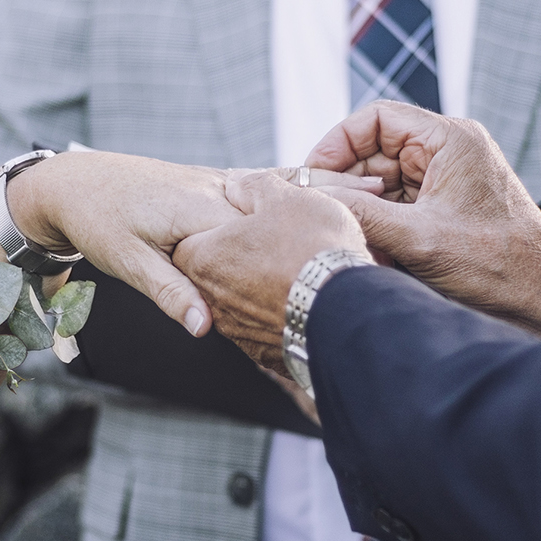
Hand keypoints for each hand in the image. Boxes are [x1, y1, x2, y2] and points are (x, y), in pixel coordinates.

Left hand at [0, 151, 240, 334]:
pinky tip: (242, 248)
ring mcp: (214, 180)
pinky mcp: (209, 181)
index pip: (256, 246)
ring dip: (255, 245)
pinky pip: (242, 206)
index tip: (249, 304)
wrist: (74, 183)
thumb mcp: (131, 264)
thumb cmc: (96, 220)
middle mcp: (215, 187)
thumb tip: (205, 326)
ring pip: (256, 218)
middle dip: (260, 263)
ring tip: (247, 275)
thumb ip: (172, 294)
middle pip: (261, 232)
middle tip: (250, 298)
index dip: (256, 278)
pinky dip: (246, 227)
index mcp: (201, 207)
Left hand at [2, 153, 374, 337]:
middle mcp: (218, 201)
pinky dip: (300, 195)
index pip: (268, 214)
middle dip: (335, 199)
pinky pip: (267, 195)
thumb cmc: (102, 223)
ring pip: (282, 195)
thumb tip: (202, 330)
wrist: (76, 188)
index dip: (317, 212)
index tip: (365, 214)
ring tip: (372, 197)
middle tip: (386, 195)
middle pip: (287, 198)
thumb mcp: (129, 259)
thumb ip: (172, 291)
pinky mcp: (218, 198)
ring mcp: (221, 198)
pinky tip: (328, 203)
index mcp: (203, 213)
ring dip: (325, 196)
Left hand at [174, 172, 372, 374]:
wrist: (349, 310)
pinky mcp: (265, 354)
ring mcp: (238, 331)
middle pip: (217, 271)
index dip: (219, 224)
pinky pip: (266, 327)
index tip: (245, 221)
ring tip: (296, 270)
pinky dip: (280, 313)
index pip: (191, 238)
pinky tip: (305, 299)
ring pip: (242, 301)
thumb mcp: (284, 197)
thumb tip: (239, 186)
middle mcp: (212, 300)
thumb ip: (253, 187)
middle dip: (241, 257)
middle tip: (275, 242)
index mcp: (204, 258)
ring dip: (262, 287)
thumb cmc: (312, 246)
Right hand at [306, 102, 540, 336]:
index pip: (376, 118)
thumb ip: (362, 215)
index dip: (337, 144)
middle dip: (348, 185)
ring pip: (384, 182)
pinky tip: (375, 253)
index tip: (312, 176)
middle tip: (325, 215)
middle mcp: (450, 152)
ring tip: (354, 241)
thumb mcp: (419, 239)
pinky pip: (401, 205)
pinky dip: (383, 226)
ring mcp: (449, 179)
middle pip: (376, 152)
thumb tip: (314, 201)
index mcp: (450, 139)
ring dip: (365, 211)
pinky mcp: (448, 207)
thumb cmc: (499, 265)